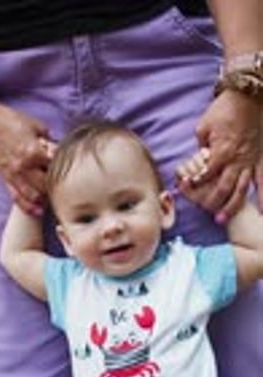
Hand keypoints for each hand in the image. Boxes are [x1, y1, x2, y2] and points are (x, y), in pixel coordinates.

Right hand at [0, 102, 55, 213]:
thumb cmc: (11, 121)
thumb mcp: (35, 125)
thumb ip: (49, 140)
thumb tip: (59, 149)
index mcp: (32, 152)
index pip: (54, 167)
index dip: (63, 168)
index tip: (68, 168)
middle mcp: (22, 167)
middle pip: (45, 186)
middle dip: (55, 187)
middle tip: (63, 186)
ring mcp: (12, 175)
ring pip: (33, 196)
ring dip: (44, 200)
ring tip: (53, 199)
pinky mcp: (5, 179)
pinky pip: (17, 198)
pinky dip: (28, 207)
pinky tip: (38, 211)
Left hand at [178, 90, 261, 219]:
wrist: (249, 95)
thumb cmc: (224, 108)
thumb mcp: (204, 126)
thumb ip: (201, 146)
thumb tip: (199, 158)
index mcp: (220, 152)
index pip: (204, 175)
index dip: (193, 184)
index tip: (185, 188)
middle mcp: (236, 160)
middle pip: (222, 189)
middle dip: (212, 203)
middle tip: (205, 213)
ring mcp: (250, 161)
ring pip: (241, 190)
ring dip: (231, 206)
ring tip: (222, 218)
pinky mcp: (261, 159)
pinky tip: (261, 211)